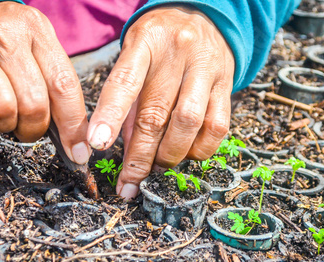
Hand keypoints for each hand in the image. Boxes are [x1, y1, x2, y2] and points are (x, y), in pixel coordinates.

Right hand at [0, 2, 90, 164]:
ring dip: (5, 125)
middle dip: (35, 128)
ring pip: (1, 112)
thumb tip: (74, 137)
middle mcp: (6, 40)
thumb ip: (56, 82)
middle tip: (28, 125)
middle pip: (34, 105)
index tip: (78, 152)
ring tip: (3, 112)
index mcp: (37, 32)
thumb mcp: (38, 45)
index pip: (64, 86)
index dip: (73, 126)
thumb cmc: (8, 41)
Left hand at [87, 6, 234, 198]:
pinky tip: (186, 155)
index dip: (109, 115)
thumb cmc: (160, 45)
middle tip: (130, 183)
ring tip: (158, 169)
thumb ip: (129, 99)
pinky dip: (199, 150)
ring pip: (188, 123)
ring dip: (170, 155)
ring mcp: (206, 69)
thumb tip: (125, 148)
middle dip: (140, 156)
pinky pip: (216, 127)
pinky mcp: (227, 85)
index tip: (97, 143)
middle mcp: (177, 54)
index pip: (124, 81)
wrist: (204, 16)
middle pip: (156, 113)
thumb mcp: (136, 57)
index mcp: (145, 43)